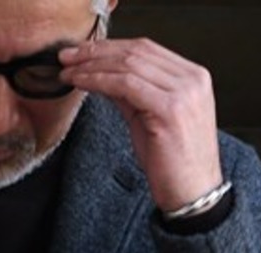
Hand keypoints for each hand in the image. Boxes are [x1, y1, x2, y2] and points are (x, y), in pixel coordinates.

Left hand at [59, 35, 222, 213]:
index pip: (146, 49)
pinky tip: (81, 83)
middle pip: (137, 51)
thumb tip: (103, 75)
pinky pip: (126, 85)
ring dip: (92, 65)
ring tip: (68, 72)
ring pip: (129, 65)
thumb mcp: (150, 120)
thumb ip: (132, 95)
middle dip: (96, 51)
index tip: (81, 52)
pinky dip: (99, 80)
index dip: (109, 47)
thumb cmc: (173, 166)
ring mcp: (184, 91)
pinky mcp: (170, 108)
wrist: (193, 196)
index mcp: (193, 77)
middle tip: (66, 57)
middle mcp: (192, 78)